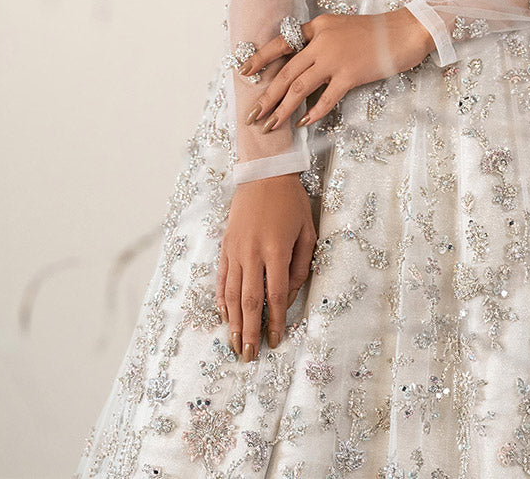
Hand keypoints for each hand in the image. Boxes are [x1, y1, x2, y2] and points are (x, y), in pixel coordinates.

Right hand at [216, 172, 315, 359]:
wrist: (264, 174)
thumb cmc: (291, 203)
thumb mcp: (307, 231)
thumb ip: (301, 265)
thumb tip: (291, 295)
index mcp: (276, 250)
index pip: (276, 294)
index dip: (276, 321)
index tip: (276, 340)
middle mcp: (252, 253)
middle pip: (250, 301)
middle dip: (250, 331)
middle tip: (250, 356)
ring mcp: (235, 250)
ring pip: (232, 294)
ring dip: (233, 322)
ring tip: (235, 344)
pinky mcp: (225, 246)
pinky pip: (222, 278)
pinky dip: (222, 299)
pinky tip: (224, 316)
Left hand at [238, 7, 434, 132]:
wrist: (405, 31)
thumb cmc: (376, 32)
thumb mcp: (341, 29)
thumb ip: (321, 43)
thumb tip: (302, 67)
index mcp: (317, 26)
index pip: (280, 42)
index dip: (260, 58)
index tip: (243, 72)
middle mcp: (321, 41)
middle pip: (285, 72)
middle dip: (266, 96)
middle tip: (252, 115)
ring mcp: (335, 58)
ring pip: (299, 87)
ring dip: (281, 109)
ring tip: (269, 126)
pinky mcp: (351, 74)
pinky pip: (326, 98)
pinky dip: (313, 112)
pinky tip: (303, 123)